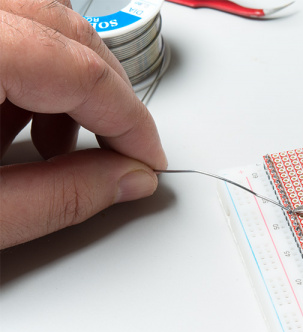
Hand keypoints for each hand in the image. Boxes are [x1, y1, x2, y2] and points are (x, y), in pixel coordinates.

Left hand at [0, 0, 166, 248]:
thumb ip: (59, 198)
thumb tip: (128, 179)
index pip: (82, 72)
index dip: (131, 121)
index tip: (150, 158)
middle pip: (67, 32)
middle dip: (106, 98)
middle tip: (121, 150)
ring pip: (35, 24)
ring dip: (61, 86)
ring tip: (52, 147)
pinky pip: (3, 30)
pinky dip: (21, 75)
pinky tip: (6, 125)